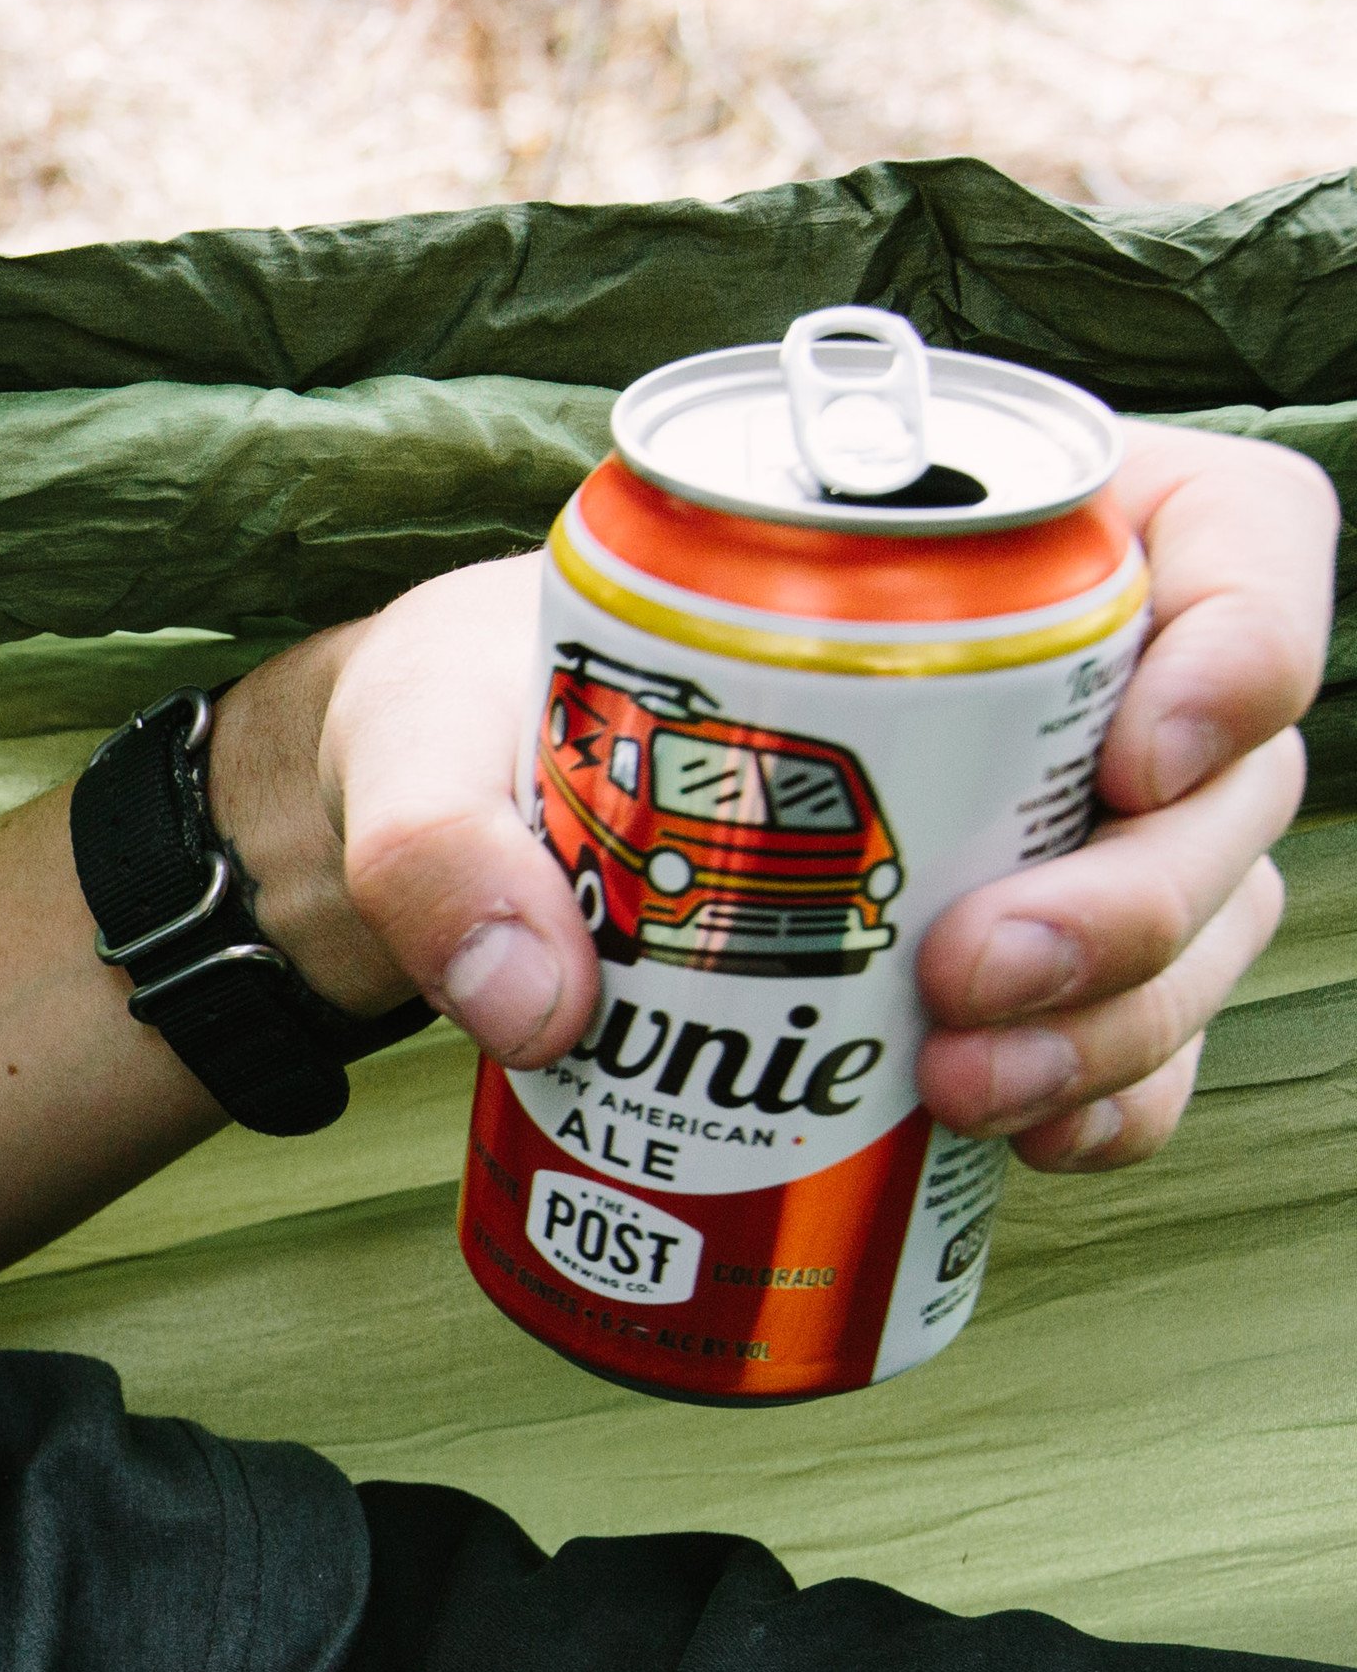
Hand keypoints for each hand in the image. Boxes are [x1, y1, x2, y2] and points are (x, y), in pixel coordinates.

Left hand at [213, 422, 1333, 1172]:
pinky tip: (1029, 1145)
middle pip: (1229, 774)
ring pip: (1202, 919)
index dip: (1256, 627)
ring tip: (963, 1092)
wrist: (460, 827)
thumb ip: (431, 839)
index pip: (1235, 526)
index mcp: (985, 542)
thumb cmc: (477, 712)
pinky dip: (1108, 1098)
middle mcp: (1065, 681)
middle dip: (1140, 898)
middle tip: (973, 981)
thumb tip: (528, 1003)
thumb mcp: (416, 737)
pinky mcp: (1018, 965)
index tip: (1142, 753)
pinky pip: (1133, 1037)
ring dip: (1121, 1021)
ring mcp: (1059, 831)